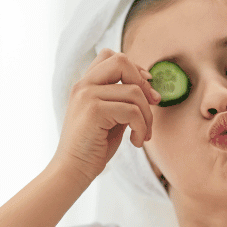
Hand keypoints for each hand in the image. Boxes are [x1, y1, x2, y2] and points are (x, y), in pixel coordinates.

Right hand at [55, 48, 159, 182]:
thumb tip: (149, 91)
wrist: (73, 170)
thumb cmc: (94, 147)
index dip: (134, 68)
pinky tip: (136, 142)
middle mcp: (84, 85)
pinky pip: (132, 111)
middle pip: (122, 61)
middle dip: (144, 84)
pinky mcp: (94, 111)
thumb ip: (122, 100)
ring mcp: (87, 95)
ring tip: (143, 134)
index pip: (110, 56)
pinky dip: (141, 128)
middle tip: (153, 105)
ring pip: (134, 91)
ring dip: (147, 116)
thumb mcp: (111, 117)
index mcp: (85, 84)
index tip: (148, 90)